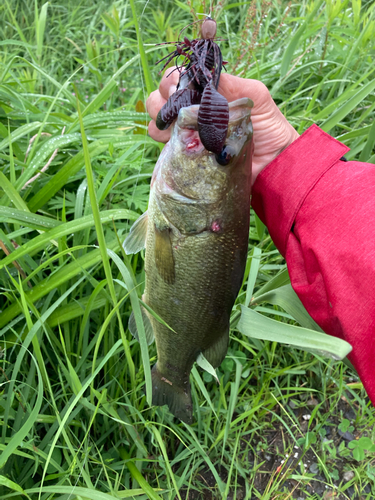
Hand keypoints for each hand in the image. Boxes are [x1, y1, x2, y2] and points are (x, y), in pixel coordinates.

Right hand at [146, 72, 299, 183]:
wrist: (272, 163)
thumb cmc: (269, 128)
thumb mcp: (255, 98)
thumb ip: (232, 85)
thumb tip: (206, 76)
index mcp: (207, 94)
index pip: (178, 79)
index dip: (173, 79)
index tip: (179, 86)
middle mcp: (192, 112)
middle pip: (160, 97)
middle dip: (163, 98)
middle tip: (177, 106)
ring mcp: (186, 134)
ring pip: (157, 119)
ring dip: (161, 118)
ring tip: (176, 125)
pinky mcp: (184, 155)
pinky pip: (162, 143)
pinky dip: (163, 138)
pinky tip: (176, 140)